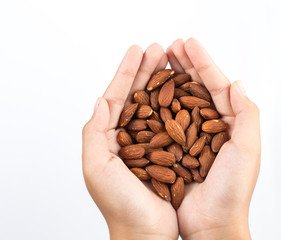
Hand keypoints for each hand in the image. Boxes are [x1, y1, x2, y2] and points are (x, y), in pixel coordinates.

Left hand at [82, 44, 177, 239]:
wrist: (146, 233)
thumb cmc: (121, 206)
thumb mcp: (97, 169)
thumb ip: (94, 133)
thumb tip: (101, 100)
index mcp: (109, 138)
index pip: (116, 96)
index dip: (126, 72)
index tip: (138, 51)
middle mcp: (129, 137)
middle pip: (137, 96)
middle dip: (146, 71)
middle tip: (158, 49)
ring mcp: (150, 143)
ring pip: (156, 105)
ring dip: (163, 83)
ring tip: (172, 62)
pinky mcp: (168, 151)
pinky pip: (172, 123)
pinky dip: (177, 105)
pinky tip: (184, 91)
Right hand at [167, 38, 260, 239]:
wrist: (211, 223)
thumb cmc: (232, 191)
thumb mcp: (248, 150)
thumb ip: (246, 114)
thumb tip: (236, 82)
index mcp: (231, 123)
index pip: (217, 85)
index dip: (203, 63)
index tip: (189, 43)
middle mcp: (210, 126)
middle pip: (197, 89)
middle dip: (186, 65)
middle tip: (172, 46)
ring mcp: (191, 136)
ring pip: (180, 101)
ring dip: (171, 79)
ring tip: (161, 61)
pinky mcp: (175, 148)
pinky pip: (165, 122)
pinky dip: (159, 104)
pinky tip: (150, 91)